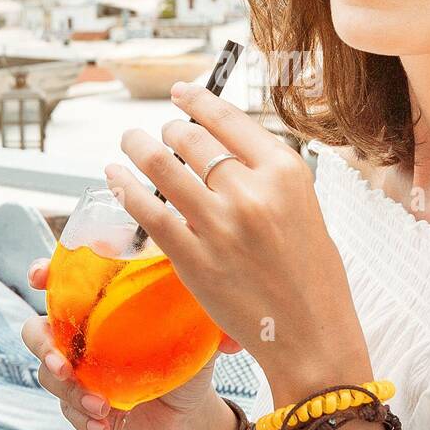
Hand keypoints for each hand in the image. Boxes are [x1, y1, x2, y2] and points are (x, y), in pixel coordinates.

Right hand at [21, 258, 240, 429]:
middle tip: (65, 363)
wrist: (190, 412)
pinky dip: (82, 421)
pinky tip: (104, 428)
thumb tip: (232, 337)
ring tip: (101, 407)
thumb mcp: (199, 338)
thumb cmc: (189, 359)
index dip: (46, 274)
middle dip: (43, 345)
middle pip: (38, 330)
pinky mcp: (81, 405)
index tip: (40, 277)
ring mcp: (79, 371)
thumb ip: (210, 328)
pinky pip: (66, 411)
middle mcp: (84, 335)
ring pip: (49, 375)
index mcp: (104, 306)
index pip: (66, 282)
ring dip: (69, 392)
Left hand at [105, 81, 371, 400]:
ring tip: (128, 142)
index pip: (228, 119)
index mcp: (285, 173)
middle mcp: (251, 192)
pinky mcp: (192, 258)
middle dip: (169, 129)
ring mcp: (218, 225)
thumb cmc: (313, 276)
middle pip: (192, 139)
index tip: (181, 93)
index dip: (197, 101)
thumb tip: (221, 147)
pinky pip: (148, 212)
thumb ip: (265, 176)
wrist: (312, 336)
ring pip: (162, 167)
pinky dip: (125, 190)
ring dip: (137, 148)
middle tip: (161, 131)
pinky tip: (116, 179)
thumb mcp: (304, 207)